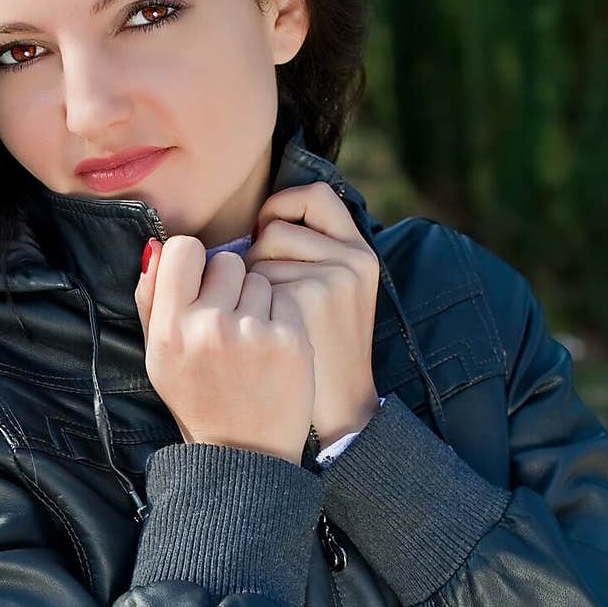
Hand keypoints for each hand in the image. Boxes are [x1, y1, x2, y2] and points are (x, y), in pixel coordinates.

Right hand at [134, 235, 316, 465]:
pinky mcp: (290, 339)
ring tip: (250, 340)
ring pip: (259, 278)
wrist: (244, 455)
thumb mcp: (159, 357)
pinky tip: (272, 348)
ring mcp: (252, 332)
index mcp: (170, 328)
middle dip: (228, 285)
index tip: (199, 285)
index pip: (183, 248)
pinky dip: (281, 317)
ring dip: (257, 301)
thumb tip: (155, 246)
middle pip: (226, 260)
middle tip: (228, 324)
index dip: (193, 263)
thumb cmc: (198, 401)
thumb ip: (151, 300)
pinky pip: (286, 297)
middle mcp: (208, 326)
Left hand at [243, 181, 380, 446]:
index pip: (316, 196)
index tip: (265, 231)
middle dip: (256, 258)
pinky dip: (247, 307)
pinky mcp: (307, 299)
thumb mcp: (333, 296)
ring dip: (248, 284)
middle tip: (266, 299)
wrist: (337, 410)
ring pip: (258, 256)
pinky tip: (265, 336)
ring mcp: (331, 278)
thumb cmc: (320, 352)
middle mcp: (351, 259)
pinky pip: (252, 284)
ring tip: (267, 320)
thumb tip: (257, 222)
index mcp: (360, 253)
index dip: (282, 205)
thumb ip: (308, 255)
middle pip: (275, 228)